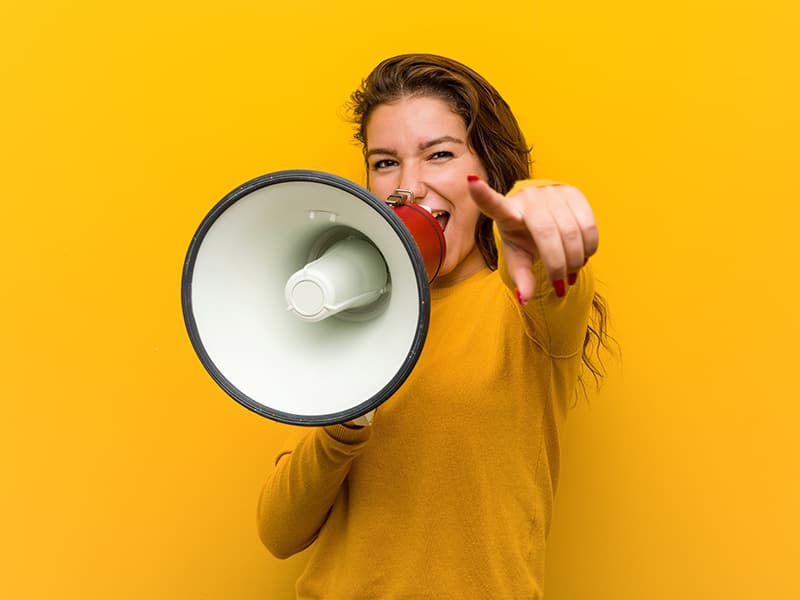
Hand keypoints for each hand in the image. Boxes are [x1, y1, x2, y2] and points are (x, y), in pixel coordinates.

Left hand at [467, 175, 598, 302]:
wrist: (547, 217)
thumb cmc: (525, 239)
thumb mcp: (519, 258)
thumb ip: (521, 276)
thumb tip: (524, 299)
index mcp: (506, 213)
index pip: (492, 204)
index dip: (482, 194)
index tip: (471, 182)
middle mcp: (528, 198)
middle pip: (546, 233)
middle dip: (557, 265)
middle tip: (560, 285)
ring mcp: (551, 192)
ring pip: (571, 231)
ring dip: (575, 260)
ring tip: (572, 273)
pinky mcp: (573, 192)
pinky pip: (587, 224)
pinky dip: (589, 247)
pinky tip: (584, 256)